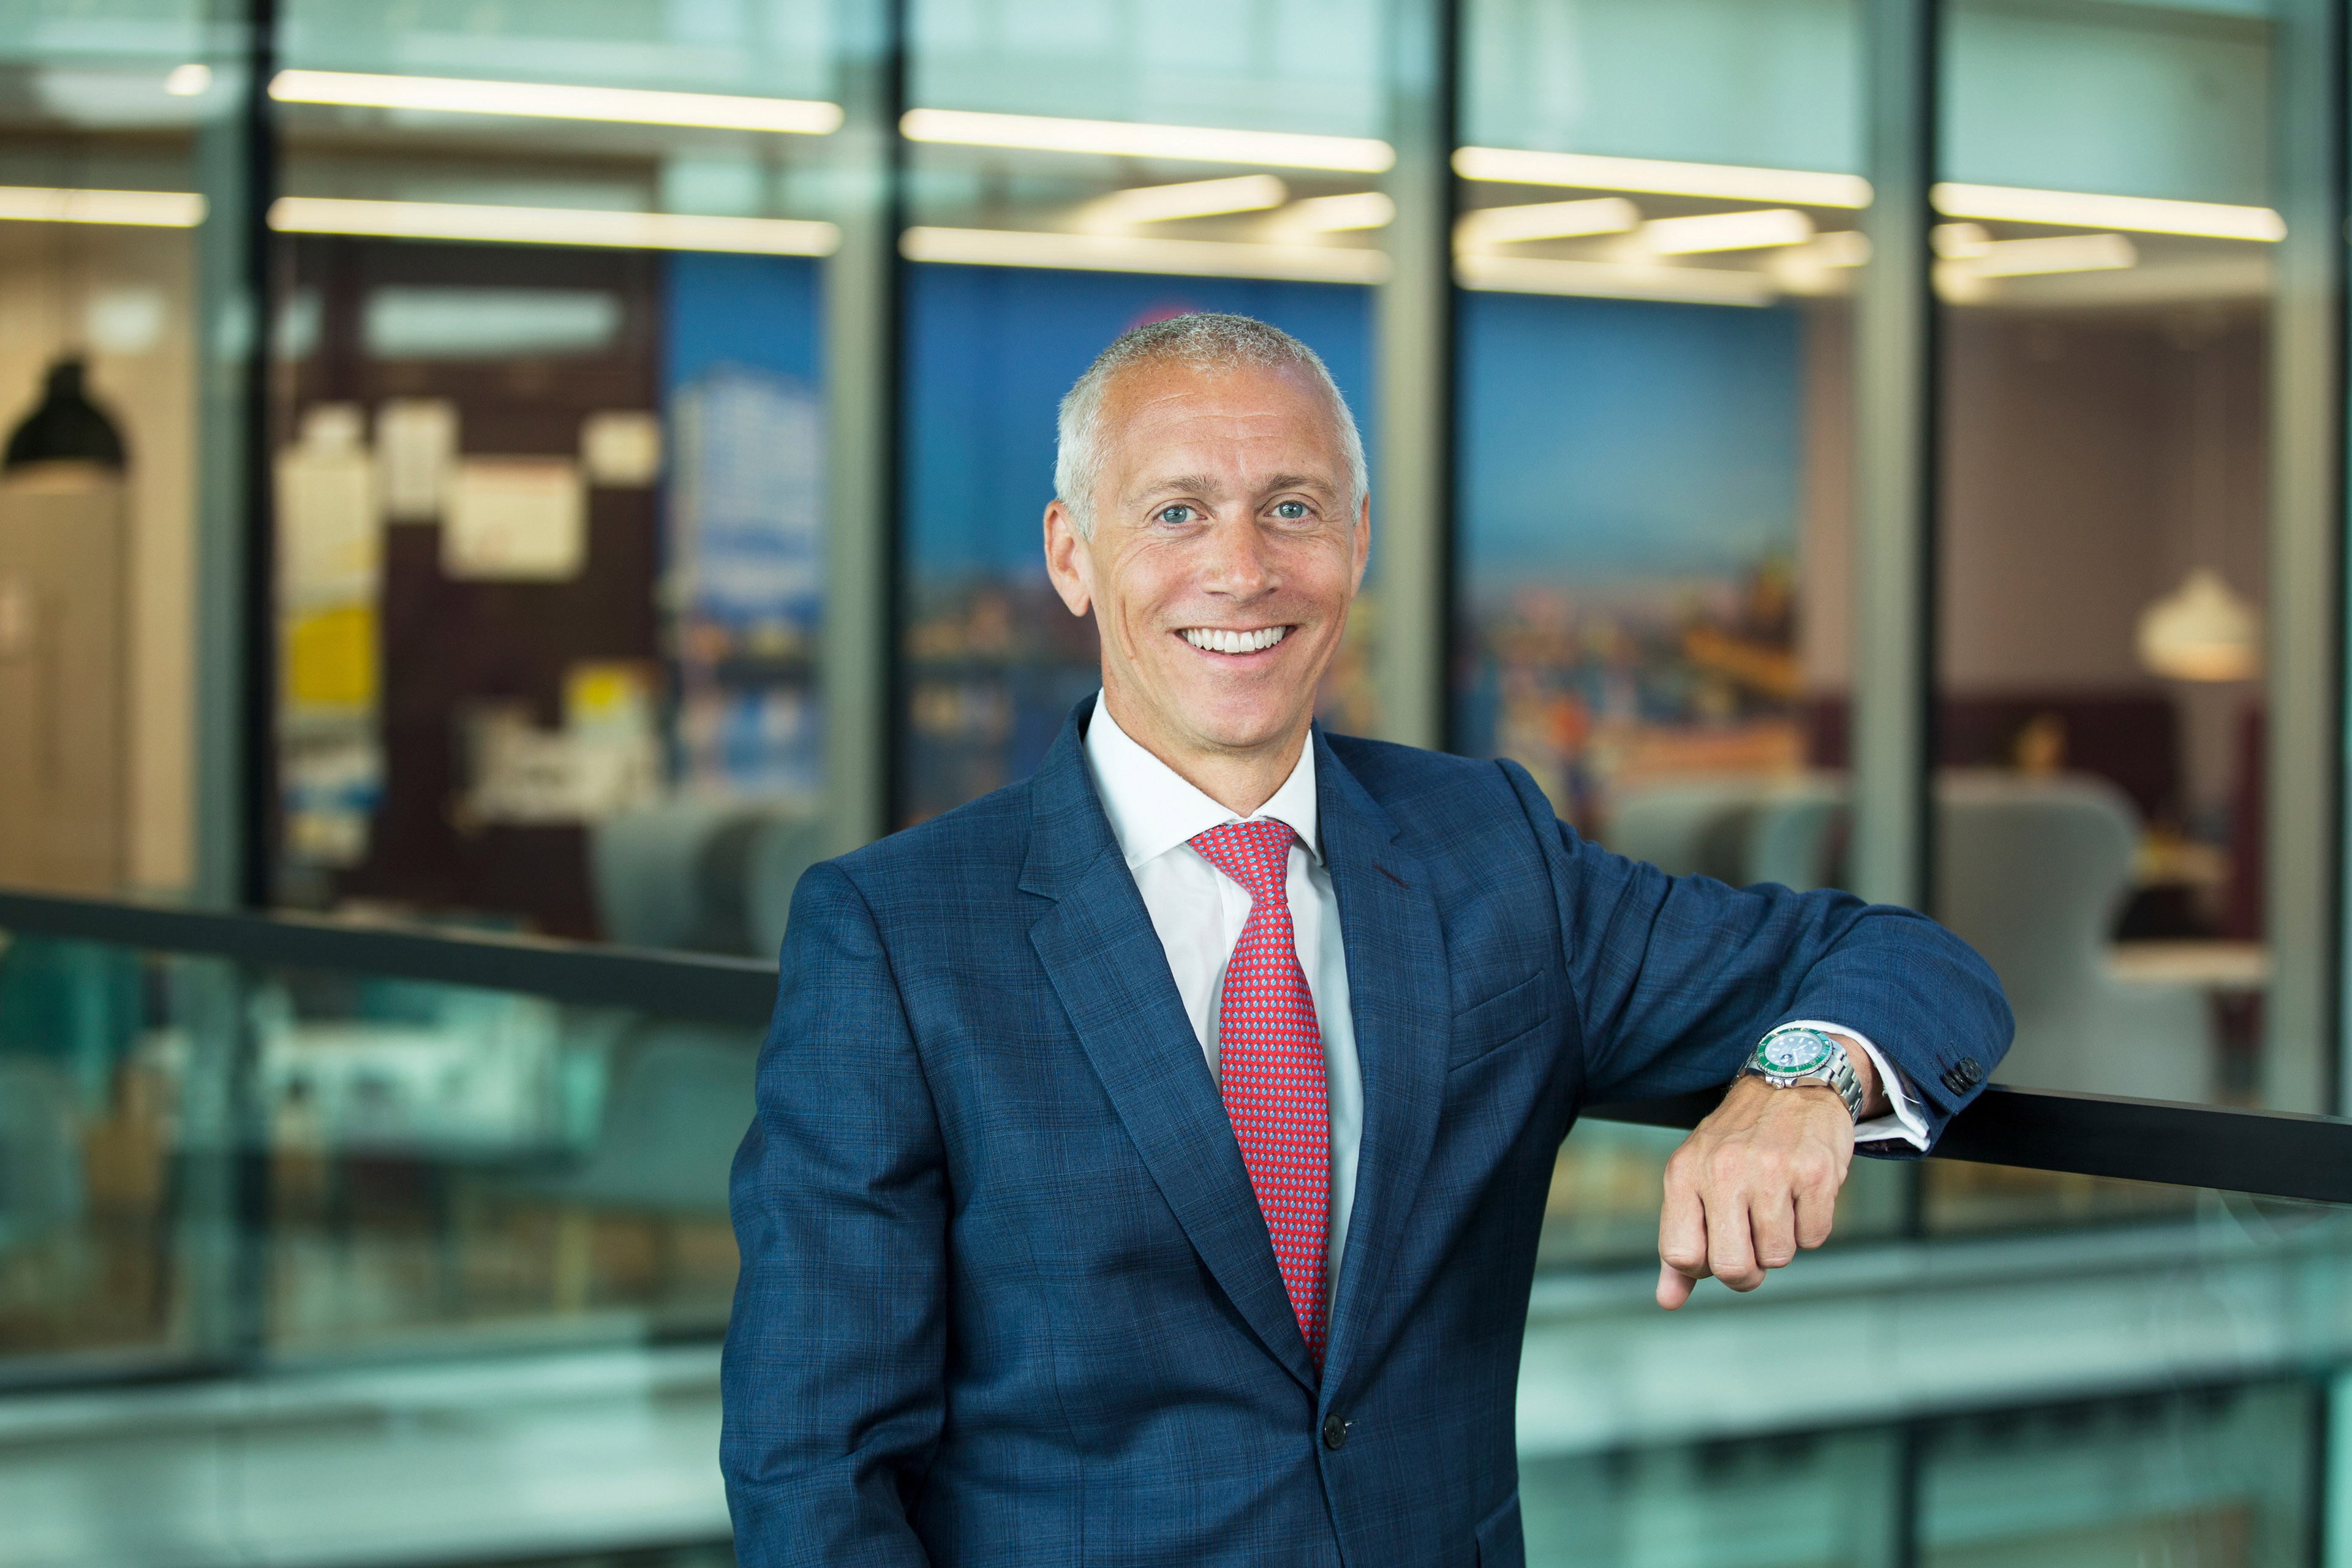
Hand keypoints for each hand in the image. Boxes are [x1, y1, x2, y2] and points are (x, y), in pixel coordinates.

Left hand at [1654, 1039, 1876, 1309]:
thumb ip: (1680, 1243)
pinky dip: (1811, 1226)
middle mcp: (1723, 1170)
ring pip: (1778, 1257)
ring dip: (1782, 1243)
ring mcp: (1771, 1170)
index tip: (1717, 1248)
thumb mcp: (1694, 1179)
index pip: (1681, 1255)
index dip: (1704, 1267)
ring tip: (1778, 1205)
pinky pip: (1815, 1238)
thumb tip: (1667, 1301)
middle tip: (1753, 1245)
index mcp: (1684, 1173)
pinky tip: (1802, 1194)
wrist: (1791, 1083)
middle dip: (1747, 1272)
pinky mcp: (1815, 1173)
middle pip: (1731, 1268)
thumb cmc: (1737, 1142)